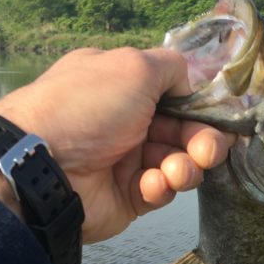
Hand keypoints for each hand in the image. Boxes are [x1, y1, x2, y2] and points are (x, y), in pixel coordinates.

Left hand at [0, 47, 233, 243]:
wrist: (45, 168)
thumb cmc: (88, 107)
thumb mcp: (133, 65)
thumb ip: (172, 67)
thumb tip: (189, 81)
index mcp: (122, 86)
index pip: (173, 94)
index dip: (199, 105)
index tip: (219, 114)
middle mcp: (125, 121)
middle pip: (183, 131)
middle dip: (202, 140)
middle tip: (207, 149)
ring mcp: (126, 160)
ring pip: (178, 163)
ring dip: (185, 165)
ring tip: (176, 170)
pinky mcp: (129, 197)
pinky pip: (160, 190)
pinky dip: (161, 186)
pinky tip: (150, 184)